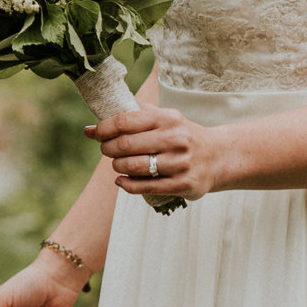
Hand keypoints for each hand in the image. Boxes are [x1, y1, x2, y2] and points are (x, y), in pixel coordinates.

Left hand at [88, 105, 231, 202]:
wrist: (218, 156)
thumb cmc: (181, 136)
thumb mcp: (163, 120)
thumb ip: (129, 121)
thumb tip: (88, 130)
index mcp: (168, 118)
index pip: (125, 121)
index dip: (104, 129)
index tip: (97, 134)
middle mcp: (176, 139)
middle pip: (126, 145)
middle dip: (108, 149)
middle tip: (106, 150)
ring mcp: (180, 163)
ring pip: (133, 167)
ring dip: (117, 167)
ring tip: (117, 165)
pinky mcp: (184, 184)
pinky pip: (145, 187)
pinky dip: (126, 185)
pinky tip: (122, 180)